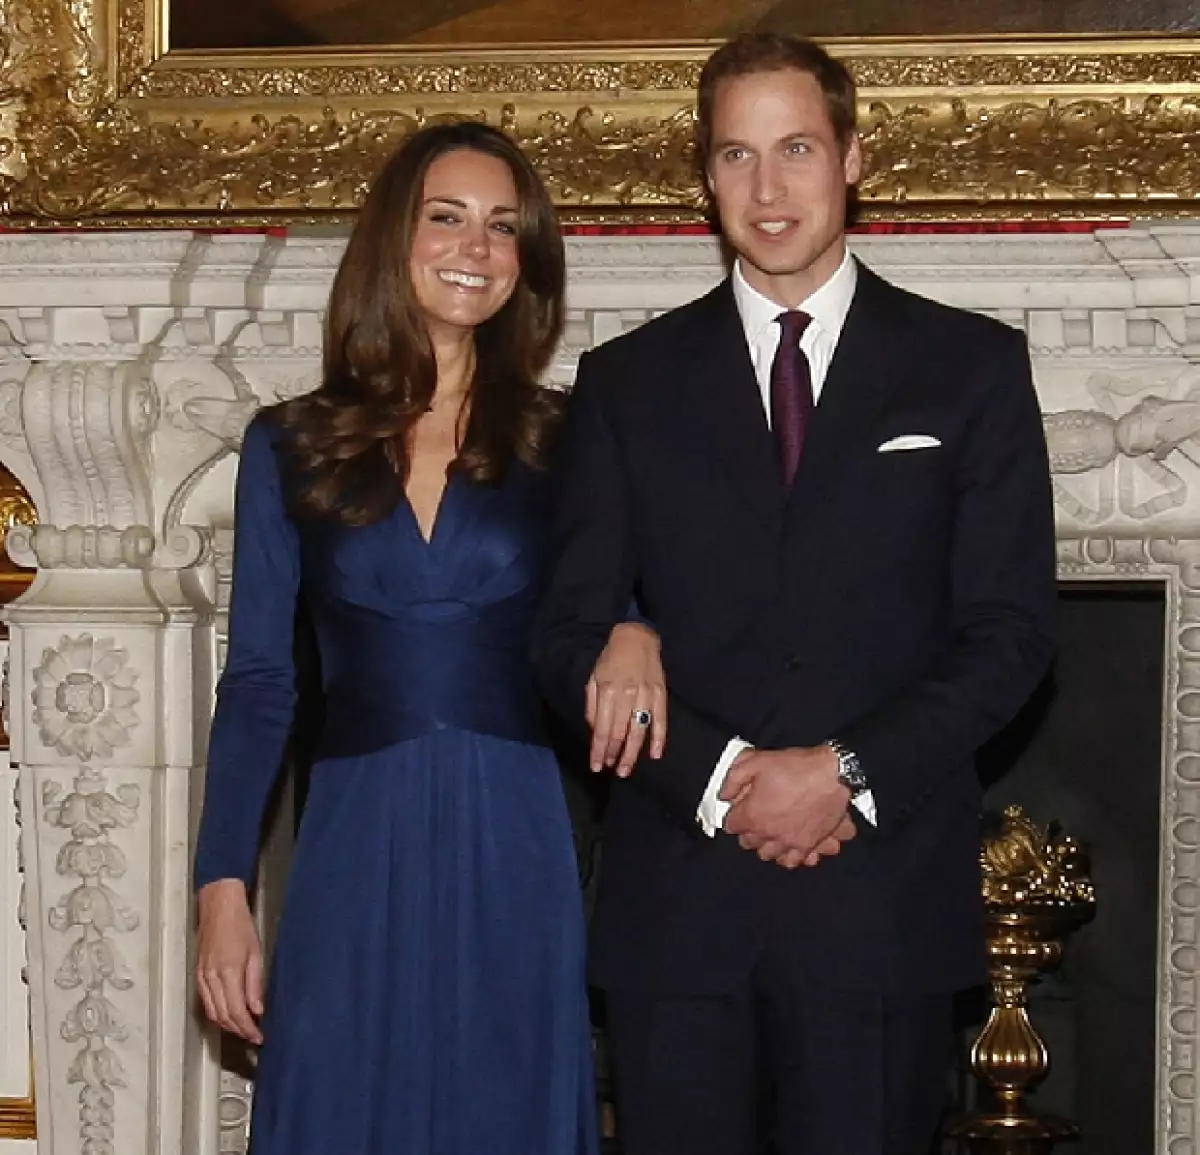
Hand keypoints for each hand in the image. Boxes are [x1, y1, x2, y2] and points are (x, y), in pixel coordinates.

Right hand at [195, 879, 264, 1043]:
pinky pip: (206, 1002)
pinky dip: (217, 1014)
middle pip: (223, 1016)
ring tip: (243, 1029)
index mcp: (228, 972)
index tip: (259, 1037)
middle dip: (239, 1030)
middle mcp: (211, 979)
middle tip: (254, 1036)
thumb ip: (255, 984)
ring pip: (213, 1012)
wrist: (218, 907)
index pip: (237, 1011)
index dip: (248, 1028)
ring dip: (227, 1025)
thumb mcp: (255, 952)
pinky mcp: (197, 975)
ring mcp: (202, 977)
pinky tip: (228, 1015)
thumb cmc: (241, 926)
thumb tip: (257, 1010)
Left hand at [586, 621, 666, 776]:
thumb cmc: (611, 659)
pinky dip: (659, 738)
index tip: (597, 766)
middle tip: (613, 771)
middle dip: (615, 754)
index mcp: (607, 690)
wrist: (636, 637)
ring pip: (639, 730)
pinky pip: (661, 720)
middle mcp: (626, 694)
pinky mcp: (660, 693)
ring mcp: (646, 694)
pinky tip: (655, 754)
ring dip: (633, 753)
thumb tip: (595, 731)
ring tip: (626, 769)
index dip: (599, 750)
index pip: (602, 728)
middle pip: (620, 732)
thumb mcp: (594, 678)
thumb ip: (592, 706)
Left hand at [721, 745, 853, 864]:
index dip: (733, 816)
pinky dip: (788, 857)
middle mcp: (769, 833)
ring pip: (769, 855)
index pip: (731, 826)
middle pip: (748, 843)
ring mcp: (790, 842)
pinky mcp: (809, 845)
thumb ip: (734, 779)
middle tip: (753, 820)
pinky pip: (794, 861)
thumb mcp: (757, 761)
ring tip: (769, 834)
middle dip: (747, 832)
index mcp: (752, 815)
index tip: (737, 810)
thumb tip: (723, 795)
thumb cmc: (796, 766)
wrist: (833, 774)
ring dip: (766, 845)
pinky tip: (788, 847)